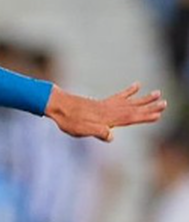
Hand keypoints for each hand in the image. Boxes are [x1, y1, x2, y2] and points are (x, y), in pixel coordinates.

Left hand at [44, 83, 165, 141]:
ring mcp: (105, 105)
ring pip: (129, 102)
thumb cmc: (68, 120)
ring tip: (157, 93)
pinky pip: (118, 96)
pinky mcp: (100, 102)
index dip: (145, 117)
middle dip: (149, 107)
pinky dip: (128, 91)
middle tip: (165, 103)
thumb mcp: (82, 130)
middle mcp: (109, 110)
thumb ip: (98, 132)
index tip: (158, 114)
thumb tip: (112, 136)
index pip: (130, 118)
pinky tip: (136, 86)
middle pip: (134, 108)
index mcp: (107, 118)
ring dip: (143, 99)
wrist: (56, 105)